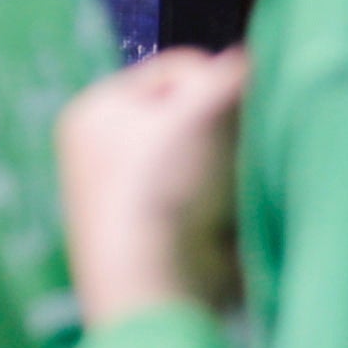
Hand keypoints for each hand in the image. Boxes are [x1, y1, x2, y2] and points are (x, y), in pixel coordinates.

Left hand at [55, 45, 248, 327]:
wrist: (156, 286)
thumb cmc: (160, 186)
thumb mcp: (197, 111)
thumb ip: (229, 75)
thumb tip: (251, 60)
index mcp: (97, 111)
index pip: (174, 70)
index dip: (215, 81)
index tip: (243, 102)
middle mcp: (108, 151)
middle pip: (192, 116)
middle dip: (227, 126)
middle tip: (245, 143)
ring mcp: (138, 197)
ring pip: (211, 158)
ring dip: (235, 167)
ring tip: (241, 185)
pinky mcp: (171, 237)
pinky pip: (220, 201)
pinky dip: (236, 205)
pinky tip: (241, 216)